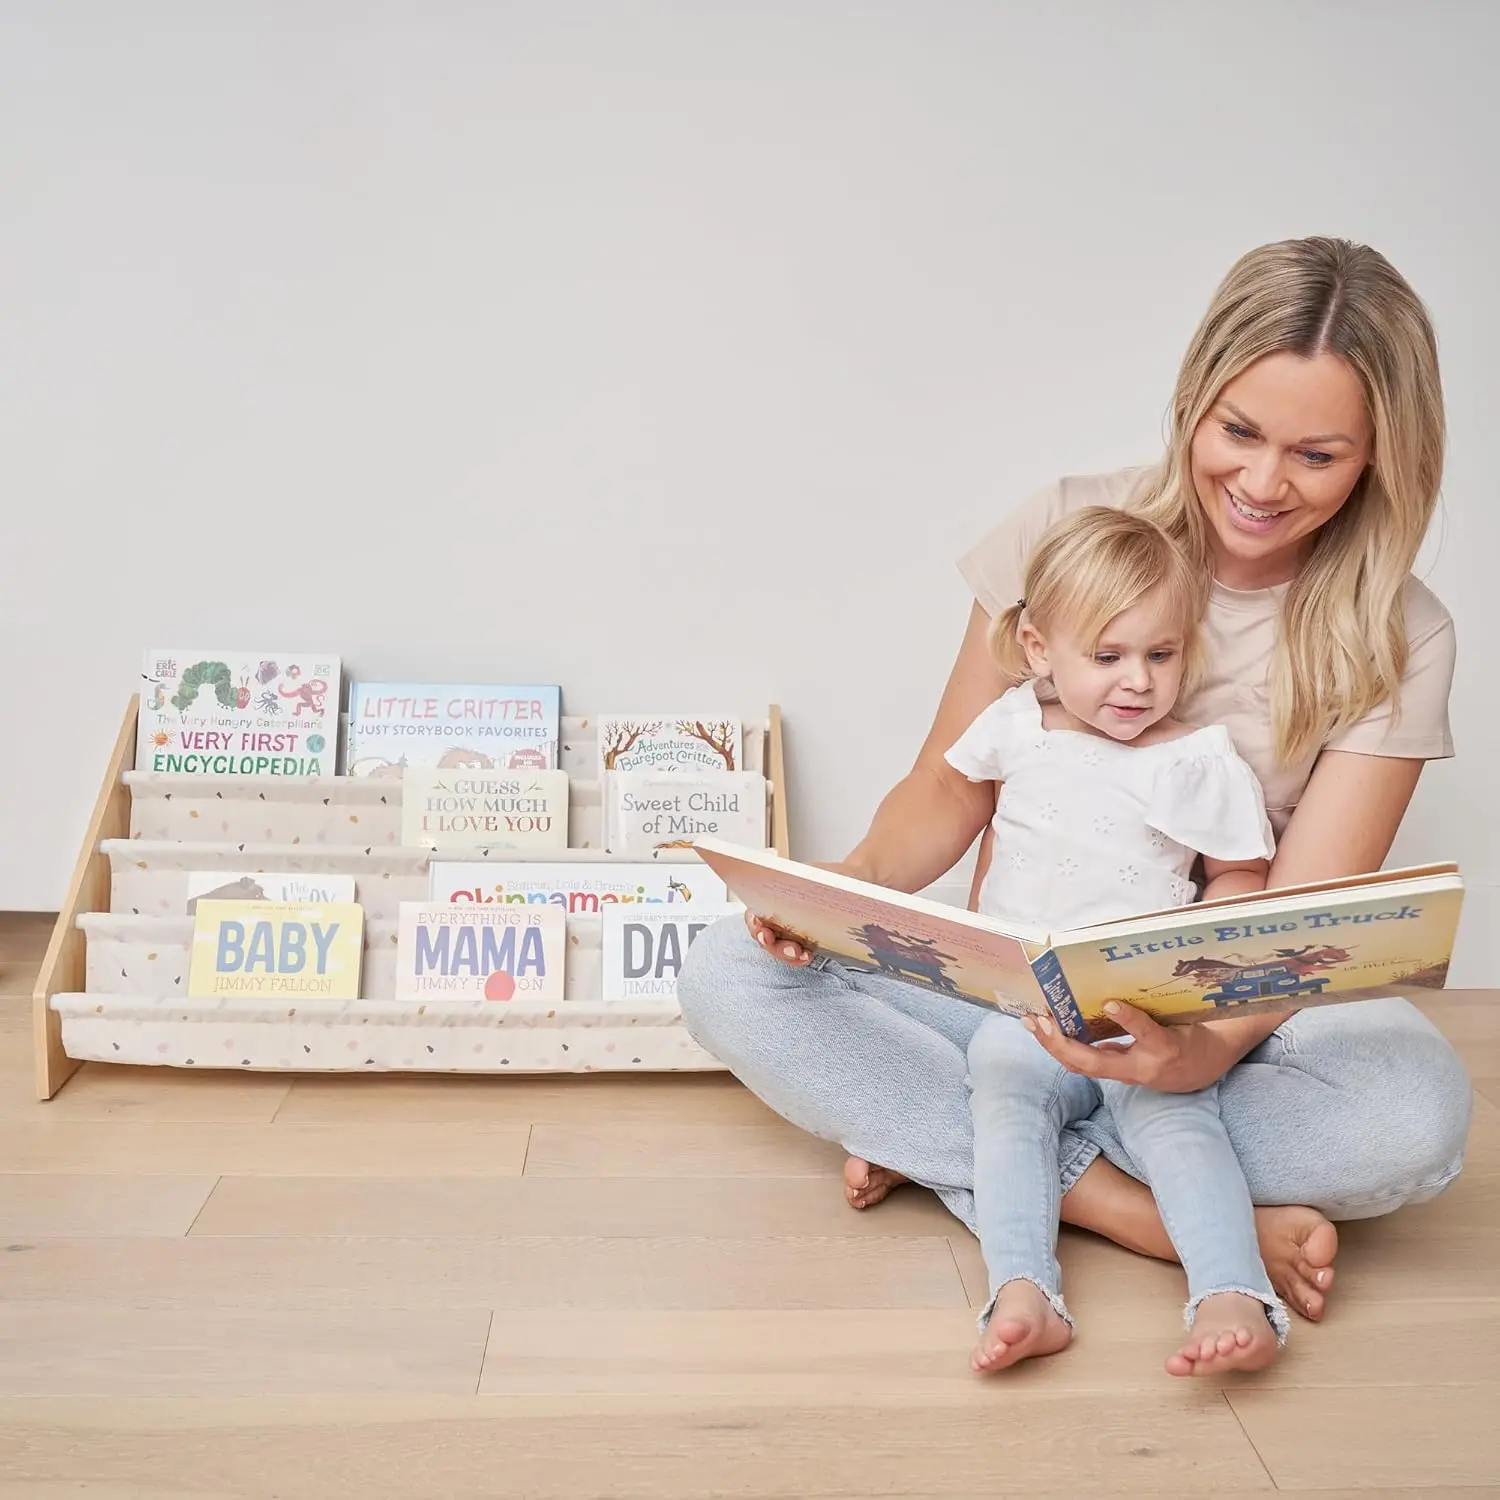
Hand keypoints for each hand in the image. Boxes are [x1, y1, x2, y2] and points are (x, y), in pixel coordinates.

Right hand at [744, 859, 869, 967]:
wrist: (854, 882)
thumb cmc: (832, 875)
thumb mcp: (817, 872)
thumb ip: (802, 881)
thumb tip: (794, 887)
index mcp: (773, 895)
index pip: (754, 913)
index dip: (755, 925)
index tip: (764, 932)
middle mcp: (777, 914)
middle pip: (765, 936)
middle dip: (775, 946)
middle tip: (791, 949)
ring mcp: (789, 929)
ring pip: (778, 948)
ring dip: (787, 955)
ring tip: (803, 956)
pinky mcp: (804, 940)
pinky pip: (795, 953)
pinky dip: (799, 958)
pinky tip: (809, 956)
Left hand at [1023, 1001, 1248, 1093]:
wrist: (1202, 1070)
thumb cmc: (1192, 1036)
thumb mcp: (1183, 1018)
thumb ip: (1156, 1006)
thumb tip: (1124, 982)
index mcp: (1166, 1047)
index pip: (1147, 1033)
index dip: (1129, 1019)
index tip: (1110, 1002)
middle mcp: (1143, 1067)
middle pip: (1096, 1064)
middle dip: (1064, 1045)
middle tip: (1041, 1021)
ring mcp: (1127, 1075)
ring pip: (1083, 1067)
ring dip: (1054, 1046)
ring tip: (1032, 1022)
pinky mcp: (1117, 1075)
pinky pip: (1085, 1064)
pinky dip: (1063, 1047)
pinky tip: (1045, 1029)